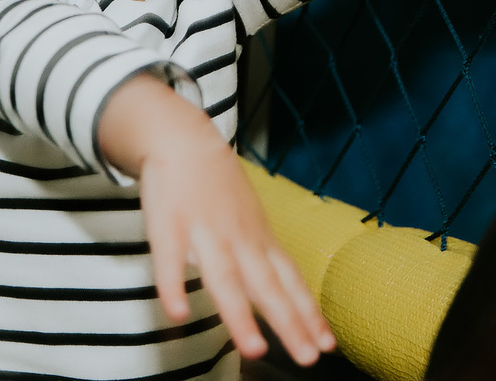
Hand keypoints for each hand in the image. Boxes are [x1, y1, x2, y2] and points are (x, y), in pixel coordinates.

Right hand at [99, 75, 335, 365]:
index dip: (308, 312)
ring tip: (254, 349)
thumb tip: (285, 294)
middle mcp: (238, 240)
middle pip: (266, 286)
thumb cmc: (219, 187)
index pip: (289, 280)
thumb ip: (264, 257)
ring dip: (239, 315)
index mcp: (258, 239)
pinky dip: (173, 286)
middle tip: (308, 358)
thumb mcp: (252, 219)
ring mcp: (204, 233)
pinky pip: (169, 261)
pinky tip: (177, 314)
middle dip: (288, 323)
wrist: (185, 137)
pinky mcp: (168, 226)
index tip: (327, 344)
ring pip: (223, 280)